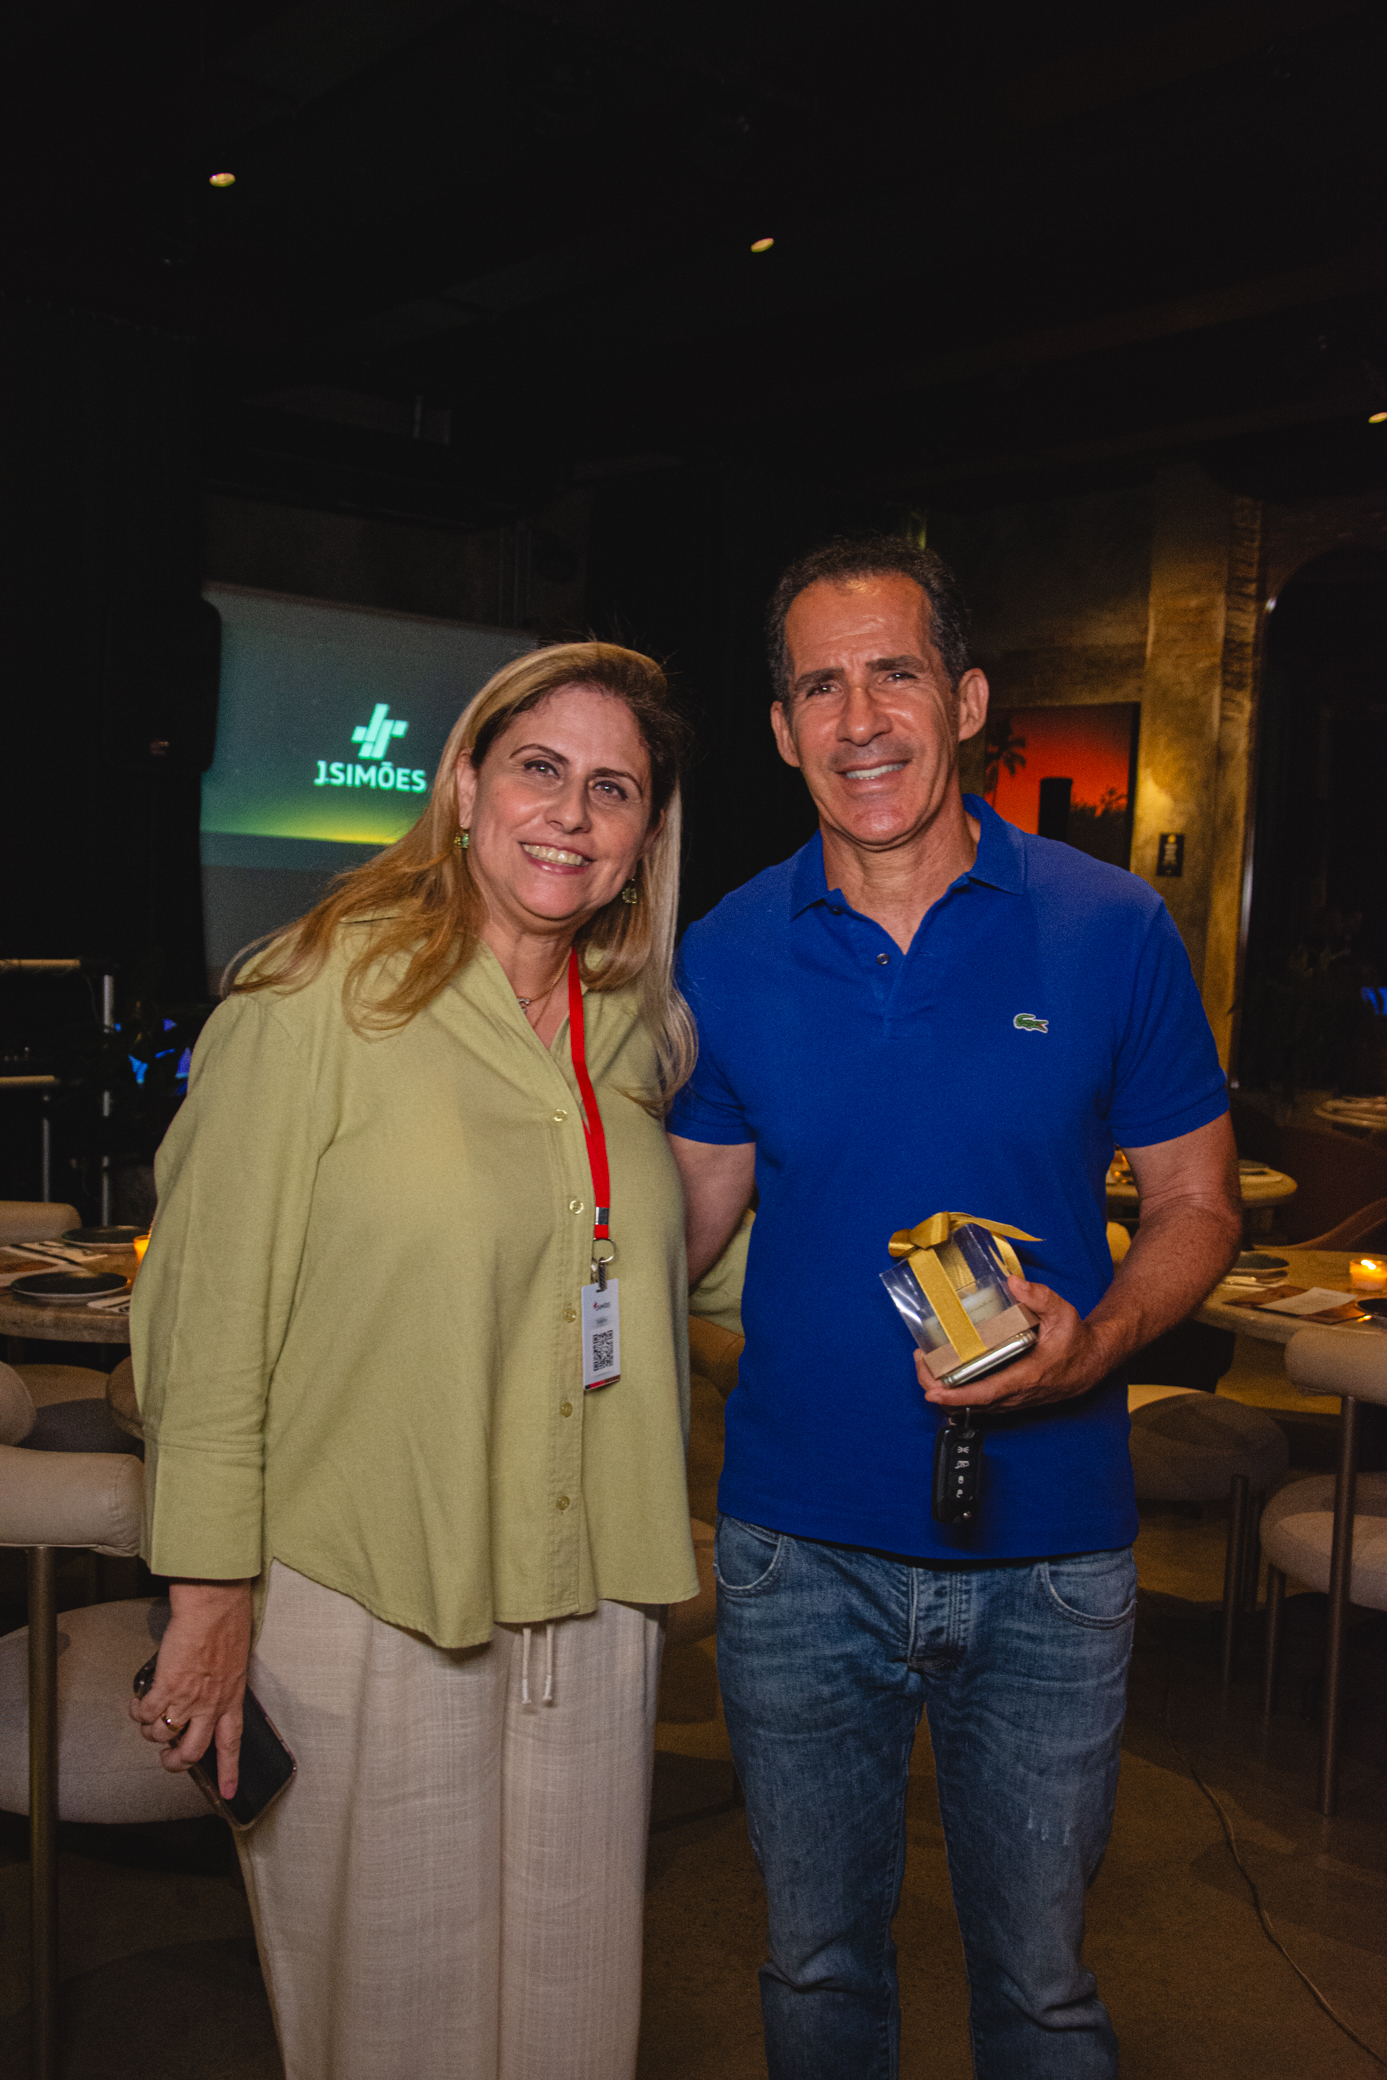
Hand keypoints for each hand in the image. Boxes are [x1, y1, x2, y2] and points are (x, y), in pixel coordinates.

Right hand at [129, 1579, 252, 1797]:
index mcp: (232, 1699)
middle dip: (175, 1763)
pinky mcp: (166, 1687)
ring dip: (151, 1732)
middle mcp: (211, 1705)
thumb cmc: (228, 1623)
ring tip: (149, 1718)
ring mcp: (188, 1699)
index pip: (232, 1744)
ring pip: (162, 1736)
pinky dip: (137, 1713)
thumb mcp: (235, 1662)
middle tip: (167, 1758)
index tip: (227, 1792)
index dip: (229, 1771)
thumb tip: (209, 1693)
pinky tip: (138, 1704)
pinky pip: (145, 1714)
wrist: (214, 1605)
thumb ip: (223, 1684)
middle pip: (192, 1752)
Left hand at [914, 1275, 1115, 1413]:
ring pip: (971, 1407)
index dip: (958, 1396)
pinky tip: (943, 1372)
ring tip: (925, 1364)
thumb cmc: (1074, 1341)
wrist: (1090, 1364)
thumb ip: (1039, 1296)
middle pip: (970, 1404)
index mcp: (1028, 1377)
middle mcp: (1016, 1395)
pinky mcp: (1008, 1400)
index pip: (987, 1393)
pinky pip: (977, 1403)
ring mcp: (1012, 1401)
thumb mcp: (1063, 1313)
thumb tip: (1013, 1283)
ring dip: (945, 1391)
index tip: (933, 1392)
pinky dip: (956, 1393)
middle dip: (938, 1389)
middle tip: (920, 1365)